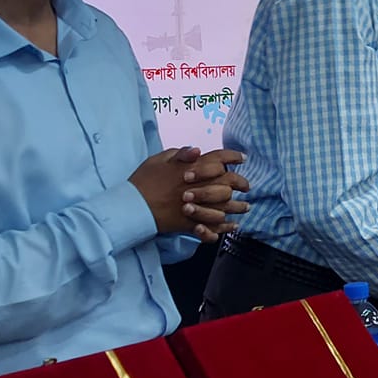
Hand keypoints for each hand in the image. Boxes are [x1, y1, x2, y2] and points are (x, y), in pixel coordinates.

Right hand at [132, 147, 247, 240]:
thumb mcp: (159, 159)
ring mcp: (195, 205)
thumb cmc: (143, 180)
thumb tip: (197, 150)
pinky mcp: (190, 222)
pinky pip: (212, 226)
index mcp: (190, 168)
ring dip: (237, 207)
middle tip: (247, 186)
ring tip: (245, 208)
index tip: (242, 158)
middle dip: (240, 183)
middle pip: (227, 183)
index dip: (232, 156)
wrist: (131, 206)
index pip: (217, 159)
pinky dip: (223, 227)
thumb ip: (180, 154)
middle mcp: (197, 186)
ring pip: (224, 207)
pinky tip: (232, 226)